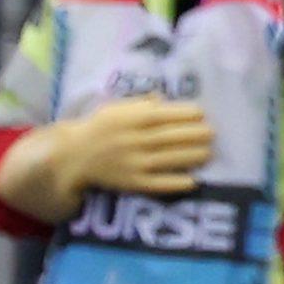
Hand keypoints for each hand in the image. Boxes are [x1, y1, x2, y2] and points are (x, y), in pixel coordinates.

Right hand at [0, 98, 213, 220]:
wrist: (72, 157)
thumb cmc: (99, 128)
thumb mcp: (117, 108)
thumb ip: (141, 104)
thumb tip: (164, 100)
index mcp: (132, 118)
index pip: (168, 114)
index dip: (190, 115)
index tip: (203, 115)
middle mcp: (134, 140)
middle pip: (173, 136)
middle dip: (197, 135)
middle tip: (212, 135)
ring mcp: (133, 163)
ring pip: (170, 159)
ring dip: (194, 156)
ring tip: (208, 153)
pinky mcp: (131, 183)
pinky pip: (158, 184)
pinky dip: (176, 183)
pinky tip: (193, 181)